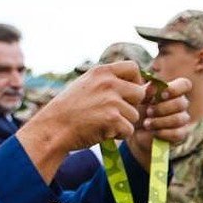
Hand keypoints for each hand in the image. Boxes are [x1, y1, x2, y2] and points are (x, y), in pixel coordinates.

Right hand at [17, 61, 147, 180]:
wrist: (53, 128)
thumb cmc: (71, 110)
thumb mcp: (88, 86)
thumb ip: (113, 83)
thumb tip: (149, 89)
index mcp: (101, 71)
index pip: (134, 67)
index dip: (136, 81)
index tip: (127, 93)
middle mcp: (108, 83)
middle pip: (140, 93)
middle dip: (131, 105)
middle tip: (114, 113)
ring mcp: (111, 101)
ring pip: (135, 114)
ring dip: (123, 123)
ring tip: (103, 123)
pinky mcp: (112, 119)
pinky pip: (129, 130)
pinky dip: (119, 135)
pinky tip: (103, 132)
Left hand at [135, 75, 192, 145]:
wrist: (136, 130)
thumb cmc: (139, 109)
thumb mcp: (140, 98)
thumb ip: (147, 90)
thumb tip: (153, 86)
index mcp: (173, 91)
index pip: (185, 85)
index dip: (175, 89)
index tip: (161, 94)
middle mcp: (181, 104)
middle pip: (181, 104)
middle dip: (162, 108)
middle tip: (148, 111)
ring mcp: (182, 120)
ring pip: (179, 119)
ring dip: (160, 121)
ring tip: (146, 124)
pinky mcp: (180, 135)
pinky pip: (177, 134)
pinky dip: (163, 133)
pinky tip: (153, 132)